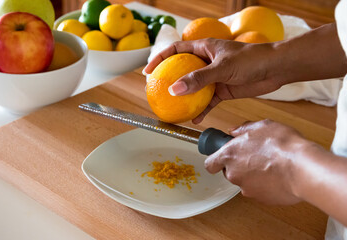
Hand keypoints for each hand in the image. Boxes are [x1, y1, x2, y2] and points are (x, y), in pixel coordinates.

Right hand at [144, 39, 282, 122]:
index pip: (176, 50)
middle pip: (182, 71)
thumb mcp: (222, 67)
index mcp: (204, 48)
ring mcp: (214, 77)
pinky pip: (207, 101)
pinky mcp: (223, 90)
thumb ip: (198, 78)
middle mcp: (206, 62)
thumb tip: (174, 90)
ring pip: (194, 88)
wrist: (274, 69)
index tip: (148, 71)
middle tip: (158, 94)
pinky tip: (194, 120)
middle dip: (170, 81)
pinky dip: (201, 110)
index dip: (160, 58)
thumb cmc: (250, 60)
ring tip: (173, 110)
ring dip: (184, 99)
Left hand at [205, 119, 308, 204]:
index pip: (210, 163)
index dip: (216, 160)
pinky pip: (259, 190)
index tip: (221, 157)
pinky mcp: (260, 199)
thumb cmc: (282, 146)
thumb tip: (235, 131)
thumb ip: (244, 128)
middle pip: (229, 172)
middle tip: (254, 156)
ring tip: (270, 165)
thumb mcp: (262, 126)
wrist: (303, 168)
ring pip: (245, 181)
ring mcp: (246, 188)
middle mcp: (234, 174)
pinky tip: (277, 175)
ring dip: (253, 175)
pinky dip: (265, 185)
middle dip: (238, 166)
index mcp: (230, 155)